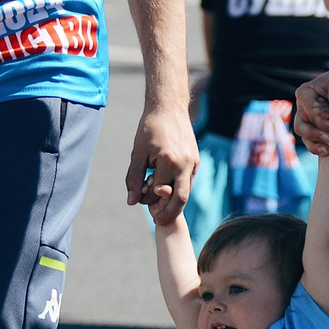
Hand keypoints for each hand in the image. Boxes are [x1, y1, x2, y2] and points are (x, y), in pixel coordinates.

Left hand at [126, 99, 198, 224]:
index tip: (140, 198)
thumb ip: (134, 179)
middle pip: (180, 200)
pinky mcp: (196, 161)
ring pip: (186, 192)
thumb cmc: (149, 128)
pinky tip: (167, 188)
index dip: (147, 199)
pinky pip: (188, 181)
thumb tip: (132, 202)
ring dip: (174, 202)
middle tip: (157, 220)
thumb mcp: (138, 154)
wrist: (169, 108)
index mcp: (169, 162)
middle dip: (169, 213)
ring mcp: (193, 163)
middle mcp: (185, 164)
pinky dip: (179, 189)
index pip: (158, 193)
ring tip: (160, 204)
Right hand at [295, 54, 328, 156]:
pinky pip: (326, 139)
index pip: (309, 116)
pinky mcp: (327, 126)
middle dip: (316, 137)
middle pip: (302, 129)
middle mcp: (307, 107)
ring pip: (309, 139)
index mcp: (305, 94)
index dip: (323, 124)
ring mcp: (316, 118)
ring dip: (319, 145)